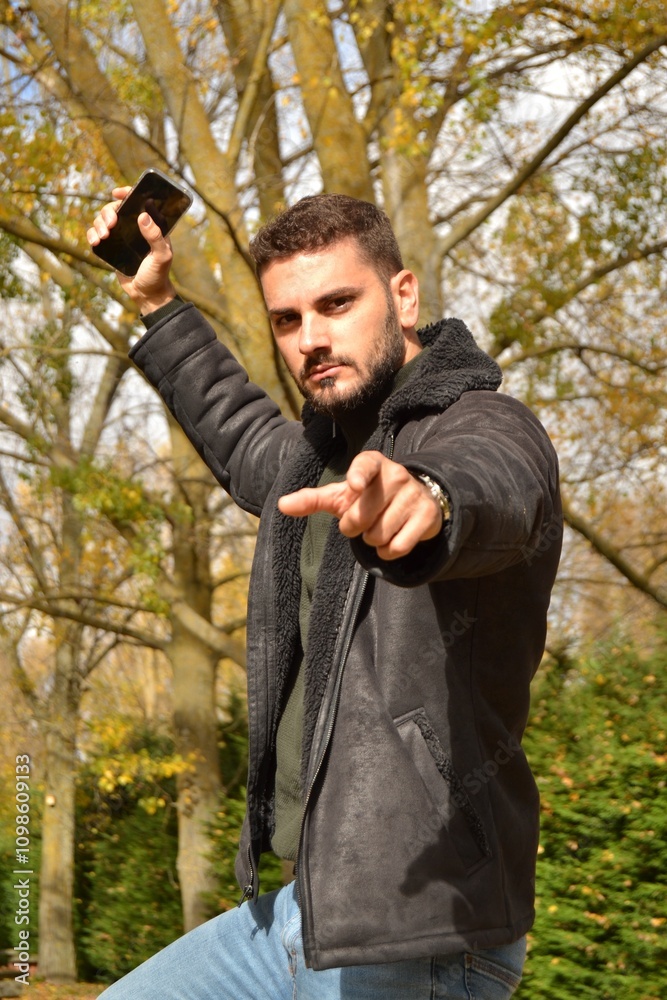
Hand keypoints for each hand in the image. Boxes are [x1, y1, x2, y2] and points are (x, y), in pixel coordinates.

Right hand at [86, 186, 176, 313]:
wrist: (146, 294)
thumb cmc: (158, 275)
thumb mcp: (161, 256)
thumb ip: (155, 237)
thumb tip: (143, 216)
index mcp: (149, 225)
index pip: (137, 202)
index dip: (126, 194)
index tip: (116, 193)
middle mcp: (134, 227)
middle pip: (115, 209)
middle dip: (108, 212)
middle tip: (111, 224)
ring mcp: (121, 237)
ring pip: (103, 220)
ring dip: (98, 224)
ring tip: (103, 237)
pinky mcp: (111, 247)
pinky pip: (96, 234)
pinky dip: (92, 234)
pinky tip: (95, 242)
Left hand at [278, 451, 443, 559]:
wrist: (412, 501)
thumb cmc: (367, 496)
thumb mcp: (340, 496)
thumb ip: (312, 500)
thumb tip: (281, 505)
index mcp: (372, 463)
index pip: (365, 466)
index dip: (358, 476)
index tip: (355, 485)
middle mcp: (396, 474)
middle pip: (362, 516)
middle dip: (355, 527)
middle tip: (364, 519)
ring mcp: (414, 494)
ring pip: (379, 534)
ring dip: (372, 540)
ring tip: (379, 526)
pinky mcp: (428, 515)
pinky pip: (398, 546)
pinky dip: (388, 552)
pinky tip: (392, 538)